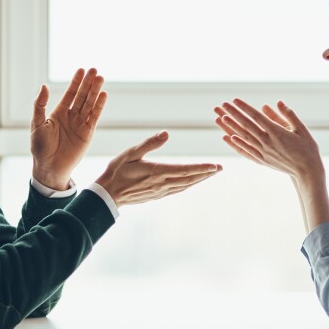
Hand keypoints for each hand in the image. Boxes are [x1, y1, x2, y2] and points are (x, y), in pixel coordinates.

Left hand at [31, 68, 107, 189]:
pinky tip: (103, 95)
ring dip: (95, 92)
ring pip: (89, 104)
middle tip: (95, 70)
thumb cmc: (40, 147)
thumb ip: (40, 105)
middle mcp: (71, 116)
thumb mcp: (37, 124)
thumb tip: (44, 86)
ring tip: (101, 79)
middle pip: (82, 96)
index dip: (76, 82)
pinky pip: (94, 117)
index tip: (81, 70)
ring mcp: (80, 124)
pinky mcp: (88, 133)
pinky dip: (99, 106)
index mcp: (59, 113)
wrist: (50, 167)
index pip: (70, 94)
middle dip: (88, 83)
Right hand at [95, 131, 221, 206]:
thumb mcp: (131, 153)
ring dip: (199, 180)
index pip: (185, 170)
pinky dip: (188, 185)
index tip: (215, 166)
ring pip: (185, 185)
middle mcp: (161, 183)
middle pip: (189, 179)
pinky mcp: (156, 195)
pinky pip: (177, 190)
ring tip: (210, 174)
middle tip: (220, 169)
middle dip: (206, 174)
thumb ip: (149, 143)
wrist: (107, 194)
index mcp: (157, 172)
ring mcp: (160, 191)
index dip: (202, 168)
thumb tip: (166, 134)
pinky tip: (191, 182)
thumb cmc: (117, 171)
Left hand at [213, 99, 324, 183]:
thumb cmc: (307, 149)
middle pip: (246, 125)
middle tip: (222, 105)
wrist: (307, 172)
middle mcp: (267, 142)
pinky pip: (246, 151)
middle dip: (233, 114)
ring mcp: (263, 152)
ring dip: (231, 127)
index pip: (256, 117)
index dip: (244, 108)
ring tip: (220, 118)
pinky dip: (236, 144)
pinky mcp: (262, 160)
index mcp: (277, 132)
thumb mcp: (301, 129)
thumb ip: (289, 115)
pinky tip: (228, 138)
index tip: (234, 100)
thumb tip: (278, 102)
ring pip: (244, 137)